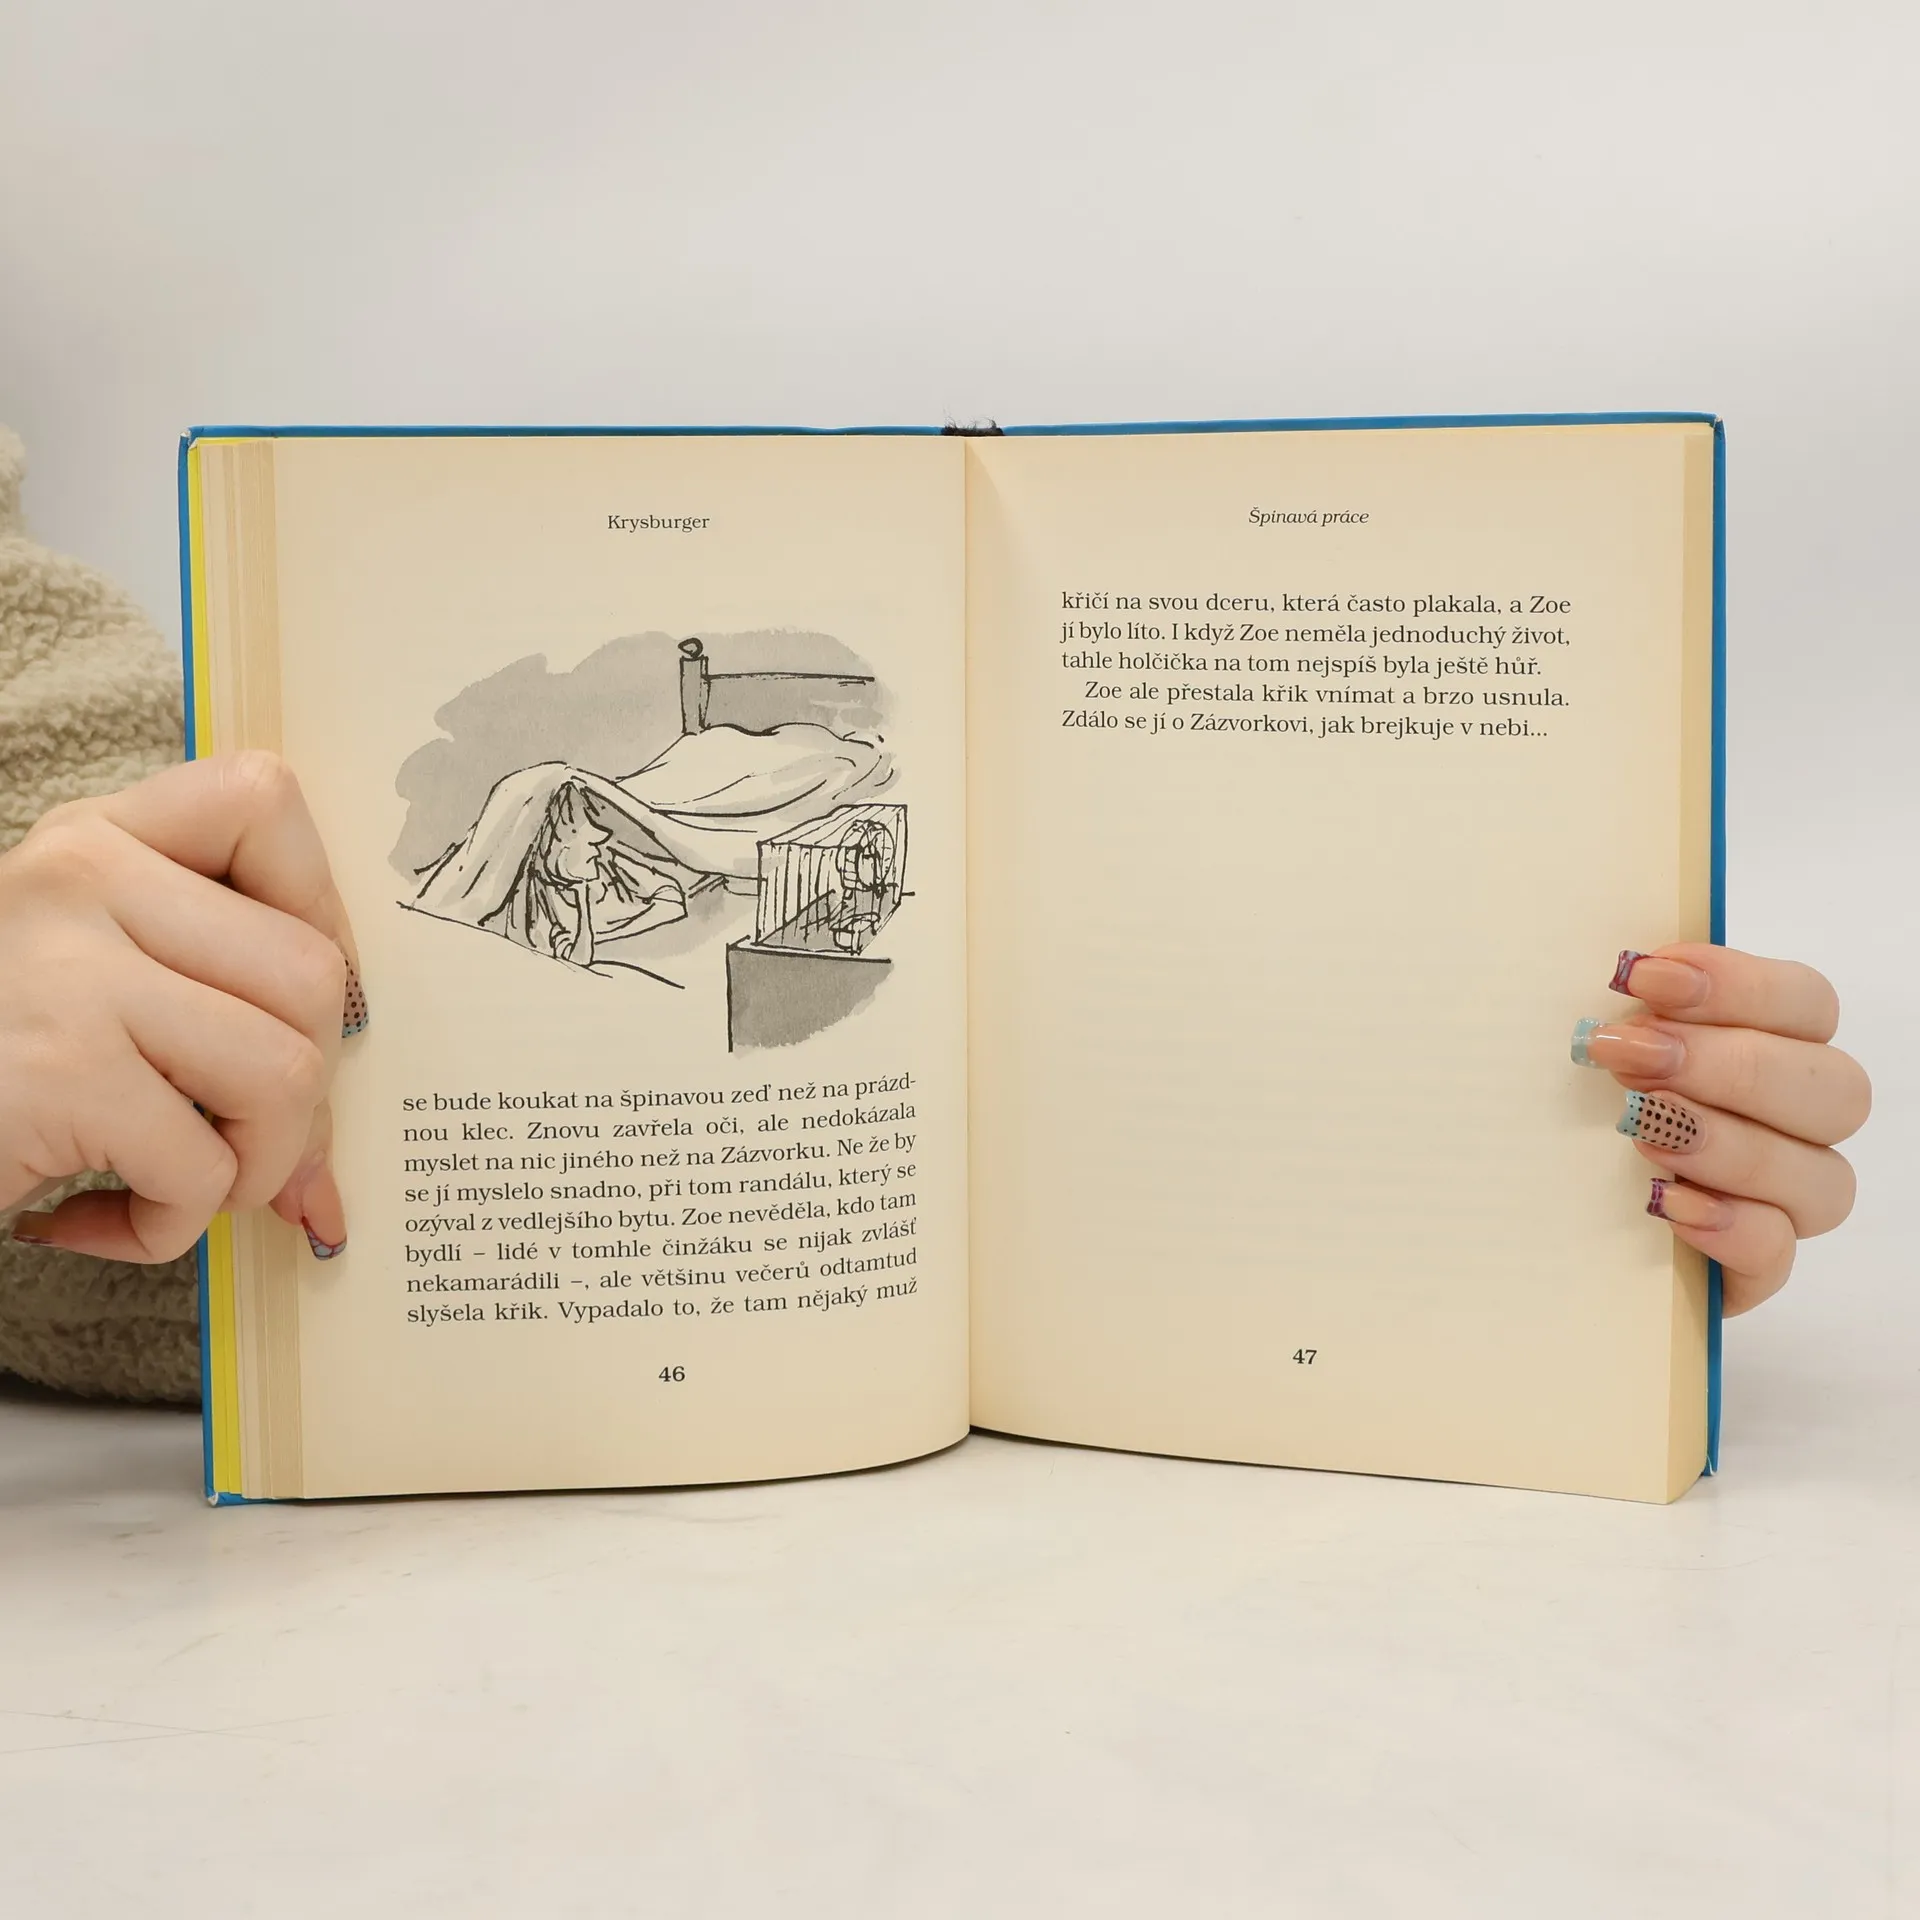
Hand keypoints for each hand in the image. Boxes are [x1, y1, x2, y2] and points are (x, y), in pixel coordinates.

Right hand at [0, 753, 362, 1262]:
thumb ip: (215, 1028)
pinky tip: (84, 1220)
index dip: (321, 911)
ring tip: (168, 1188)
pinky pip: (203, 1167)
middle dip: (302, 1092)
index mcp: (94, 840)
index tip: (292, 1001)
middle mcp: (78, 876)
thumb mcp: (89, 1000)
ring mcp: (65, 969)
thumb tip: (326, 1181)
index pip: (263, 800)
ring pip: (286, 1072)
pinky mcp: (57, 1070)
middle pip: (312, 973)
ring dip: (251, 1168)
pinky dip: (167, 1227)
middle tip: (227, 1143)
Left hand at [1573, 945, 1868, 1312]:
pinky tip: (1666, 1203)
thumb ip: (1622, 1007)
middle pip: (1834, 1089)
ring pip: (1823, 1177)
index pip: (1806, 1003)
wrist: (1522, 1212)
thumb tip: (1618, 966)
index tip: (1640, 975)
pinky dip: (1729, 1225)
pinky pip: (1777, 1253)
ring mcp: (1782, 1201)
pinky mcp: (1752, 1269)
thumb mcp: (1586, 1046)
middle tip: (1630, 1053)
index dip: (1737, 985)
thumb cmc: (1560, 1103)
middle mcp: (1794, 1124)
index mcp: (1769, 1046)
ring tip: (1638, 1127)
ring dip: (1730, 1143)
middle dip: (1728, 1064)